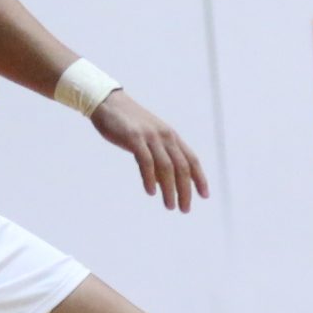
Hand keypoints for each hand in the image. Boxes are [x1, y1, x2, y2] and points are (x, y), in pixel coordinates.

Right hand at [90, 92, 209, 212]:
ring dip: (170, 189)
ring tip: (170, 206)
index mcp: (171, 136)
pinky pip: (146, 161)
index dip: (199, 178)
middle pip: (182, 167)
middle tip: (184, 209)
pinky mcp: (134, 137)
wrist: (108, 103)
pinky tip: (151, 192)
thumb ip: (158, 157)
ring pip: (166, 167)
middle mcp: (165, 136)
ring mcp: (150, 136)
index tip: (204, 195)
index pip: (191, 159)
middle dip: (185, 190)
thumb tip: (161, 182)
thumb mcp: (149, 139)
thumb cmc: (128, 124)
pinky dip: (149, 178)